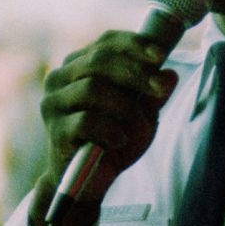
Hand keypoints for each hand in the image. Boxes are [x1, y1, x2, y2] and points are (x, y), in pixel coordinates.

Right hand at [30, 32, 177, 225]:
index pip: (106, 42)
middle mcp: (60, 79)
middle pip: (99, 60)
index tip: (161, 56)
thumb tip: (171, 74)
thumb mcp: (142, 114)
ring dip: (125, 106)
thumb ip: (154, 95)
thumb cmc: (114, 141)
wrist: (89, 182)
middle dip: (136, 72)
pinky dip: (110, 129)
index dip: (134, 45)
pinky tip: (120, 141)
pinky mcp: (55, 131)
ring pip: (92, 88)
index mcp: (80, 65)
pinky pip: (85, 121)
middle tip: (159, 89)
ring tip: (139, 126)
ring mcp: (54, 104)